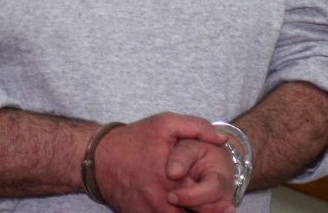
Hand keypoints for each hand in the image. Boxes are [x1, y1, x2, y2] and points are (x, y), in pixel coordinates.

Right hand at [92, 113, 229, 212]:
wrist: (98, 158)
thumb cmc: (133, 140)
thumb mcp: (165, 124)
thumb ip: (197, 127)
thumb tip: (222, 139)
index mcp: (170, 178)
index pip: (204, 201)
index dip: (220, 206)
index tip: (228, 205)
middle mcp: (160, 200)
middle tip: (221, 210)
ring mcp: (148, 212)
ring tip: (200, 210)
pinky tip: (180, 209)